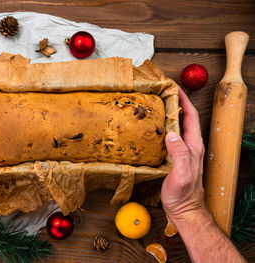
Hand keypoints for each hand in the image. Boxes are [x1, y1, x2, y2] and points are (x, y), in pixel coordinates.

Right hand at [161, 87, 206, 221]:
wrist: (184, 209)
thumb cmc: (184, 194)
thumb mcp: (182, 174)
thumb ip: (179, 154)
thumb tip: (171, 134)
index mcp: (194, 146)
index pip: (191, 117)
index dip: (184, 100)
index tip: (174, 87)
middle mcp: (190, 145)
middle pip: (185, 118)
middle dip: (175, 103)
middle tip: (162, 93)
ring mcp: (183, 151)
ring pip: (177, 127)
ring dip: (169, 114)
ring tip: (156, 106)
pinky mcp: (175, 157)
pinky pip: (170, 137)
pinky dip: (163, 128)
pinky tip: (153, 128)